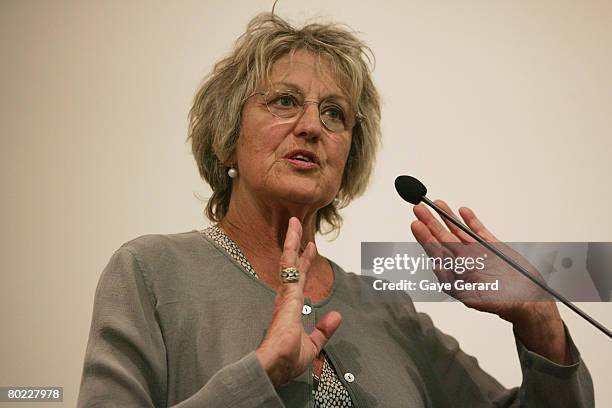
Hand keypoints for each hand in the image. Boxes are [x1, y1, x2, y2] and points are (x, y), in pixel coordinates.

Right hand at [256, 217, 341, 386]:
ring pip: (289, 260)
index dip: (305, 265)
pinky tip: (294, 232)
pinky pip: (289, 263)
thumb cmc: (287, 361)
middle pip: (294, 266)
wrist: (276, 366)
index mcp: (291, 309)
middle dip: (298, 247)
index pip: (299, 281)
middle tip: (300, 229)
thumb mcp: (312, 346)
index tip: (309, 250)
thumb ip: (324, 331)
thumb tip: (337, 316)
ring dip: (292, 240)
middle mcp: (286, 298)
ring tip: (295, 222)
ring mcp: (285, 293)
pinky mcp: (286, 291)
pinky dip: (291, 246)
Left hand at [410, 200, 549, 321]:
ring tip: (437, 204)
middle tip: (418, 209)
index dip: (425, 238)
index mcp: (456, 273)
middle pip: (443, 238)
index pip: (436, 252)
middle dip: (430, 222)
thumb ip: (455, 282)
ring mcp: (478, 253)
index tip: (416, 225)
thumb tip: (438, 267)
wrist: (528, 301)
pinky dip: (471, 221)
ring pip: (459, 231)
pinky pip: (479, 231)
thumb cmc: (501, 303)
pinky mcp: (493, 247)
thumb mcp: (474, 296)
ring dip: (448, 217)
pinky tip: (462, 211)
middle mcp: (465, 262)